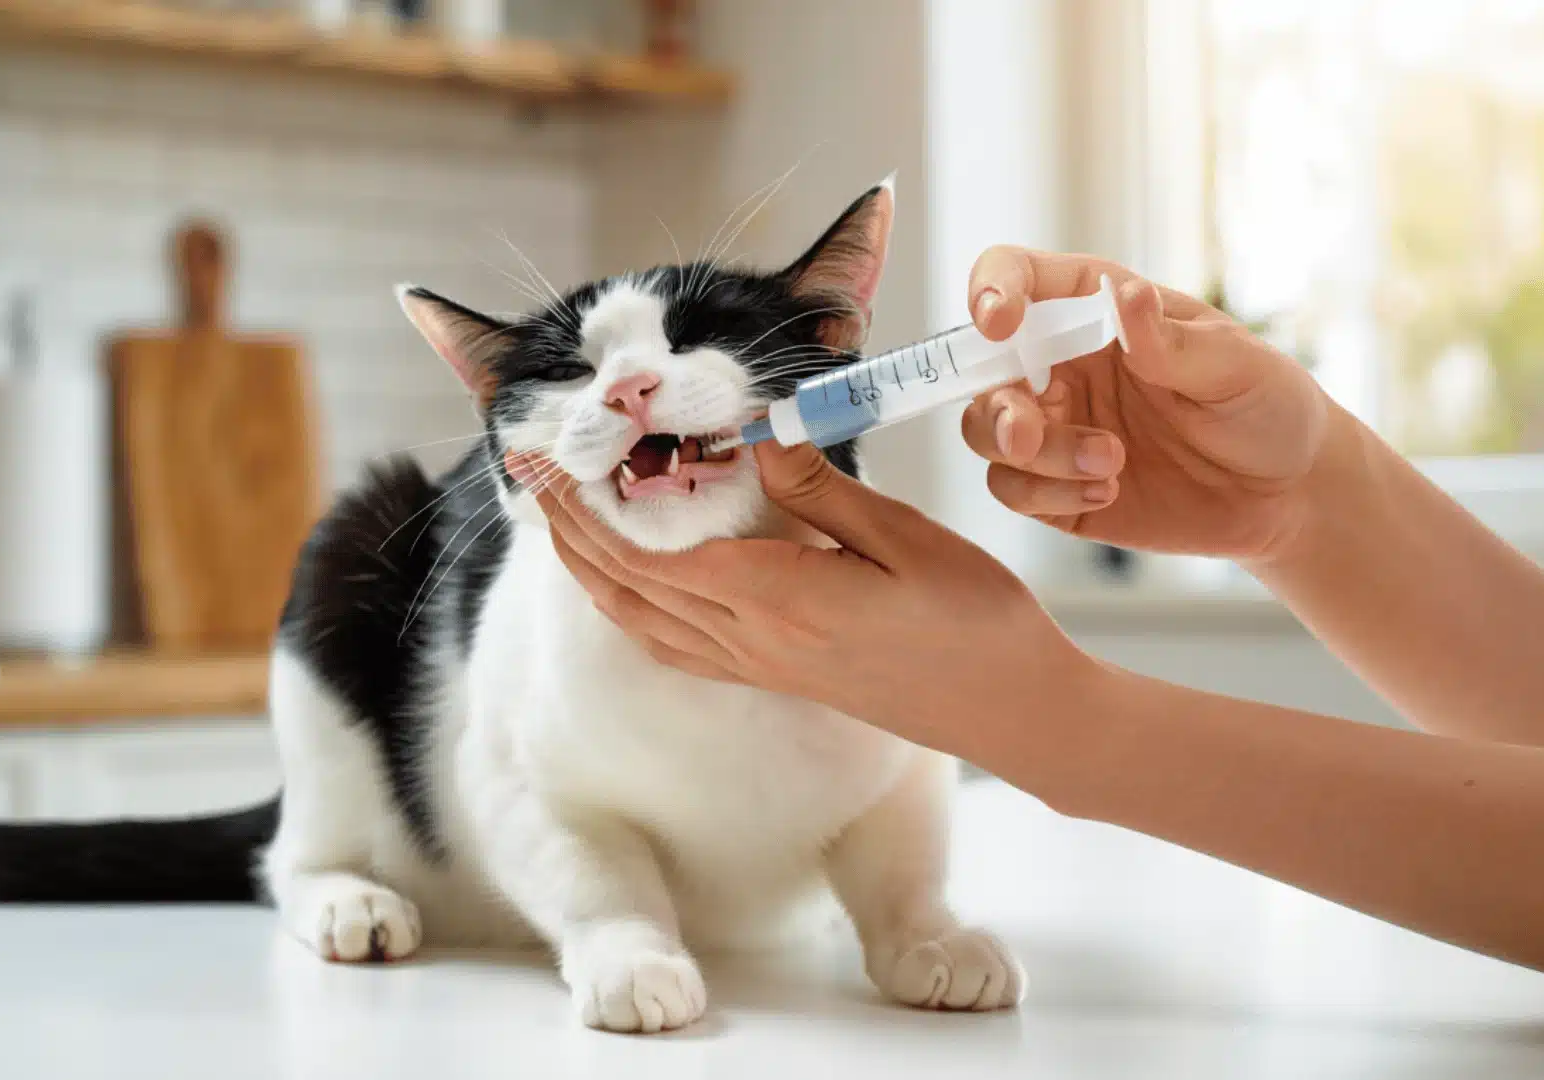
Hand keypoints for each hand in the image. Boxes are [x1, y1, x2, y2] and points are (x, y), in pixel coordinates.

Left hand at [508, 443, 1102, 764]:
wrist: (1013, 714)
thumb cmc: (975, 621)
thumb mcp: (905, 536)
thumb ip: (819, 489)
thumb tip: (753, 434)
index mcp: (777, 601)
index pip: (650, 553)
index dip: (587, 510)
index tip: (548, 465)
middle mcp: (753, 641)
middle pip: (628, 588)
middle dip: (569, 533)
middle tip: (529, 479)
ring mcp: (763, 667)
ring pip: (645, 622)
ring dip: (592, 573)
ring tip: (561, 525)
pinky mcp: (780, 678)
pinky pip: (679, 646)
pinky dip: (636, 609)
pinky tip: (632, 586)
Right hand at [963, 248, 1332, 559]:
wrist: (1288, 494)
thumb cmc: (1268, 406)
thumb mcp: (1237, 365)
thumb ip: (1170, 342)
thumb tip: (1125, 296)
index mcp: (1095, 311)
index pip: (1018, 278)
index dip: (992, 290)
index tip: (998, 323)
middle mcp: (1062, 364)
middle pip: (981, 369)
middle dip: (995, 404)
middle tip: (1029, 433)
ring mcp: (1056, 427)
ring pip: (987, 432)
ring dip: (1033, 455)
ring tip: (1107, 465)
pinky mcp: (1057, 489)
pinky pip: (1013, 490)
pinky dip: (1048, 496)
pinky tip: (1108, 493)